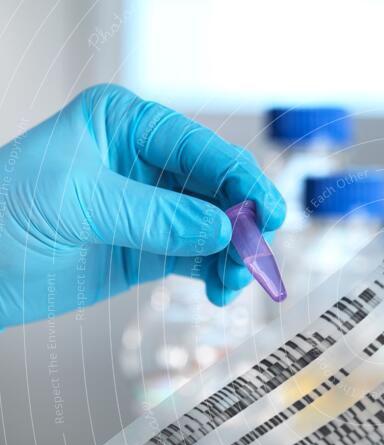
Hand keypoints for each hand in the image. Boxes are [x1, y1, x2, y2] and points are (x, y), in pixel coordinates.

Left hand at [0, 84, 284, 327]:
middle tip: (256, 254)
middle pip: (218, 188)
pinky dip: (217, 272)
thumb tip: (224, 229)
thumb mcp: (79, 204)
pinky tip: (221, 288)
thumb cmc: (3, 215)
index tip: (266, 212)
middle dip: (242, 221)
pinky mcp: (152, 246)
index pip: (199, 148)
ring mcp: (153, 206)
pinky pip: (200, 256)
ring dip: (234, 253)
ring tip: (234, 281)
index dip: (239, 179)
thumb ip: (156, 216)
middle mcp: (146, 161)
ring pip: (216, 225)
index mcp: (126, 125)